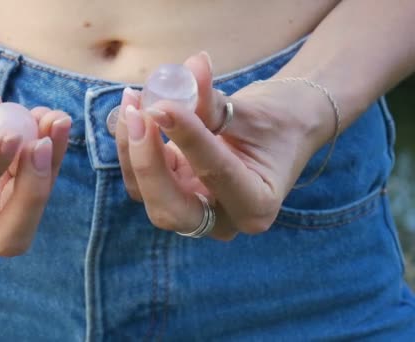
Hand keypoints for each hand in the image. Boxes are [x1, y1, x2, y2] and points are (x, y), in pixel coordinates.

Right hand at [0, 90, 71, 254]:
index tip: (10, 134)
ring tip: (54, 119)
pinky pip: (37, 189)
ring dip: (50, 163)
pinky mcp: (10, 209)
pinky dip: (51, 156)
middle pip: (7, 236)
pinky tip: (52, 122)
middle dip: (32, 189)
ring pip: (30, 208)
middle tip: (42, 143)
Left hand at [115, 52, 334, 240]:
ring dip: (133, 147)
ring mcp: (193, 210)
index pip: (215, 174)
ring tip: (134, 98)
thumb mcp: (251, 111)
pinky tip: (134, 108)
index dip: (186, 138)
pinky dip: (133, 145)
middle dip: (146, 161)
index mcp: (255, 206)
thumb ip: (214, 99)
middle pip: (167, 208)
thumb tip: (191, 67)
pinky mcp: (173, 194)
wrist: (282, 130)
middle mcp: (221, 220)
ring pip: (146, 193)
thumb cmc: (277, 122)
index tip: (165, 104)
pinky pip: (141, 178)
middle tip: (140, 113)